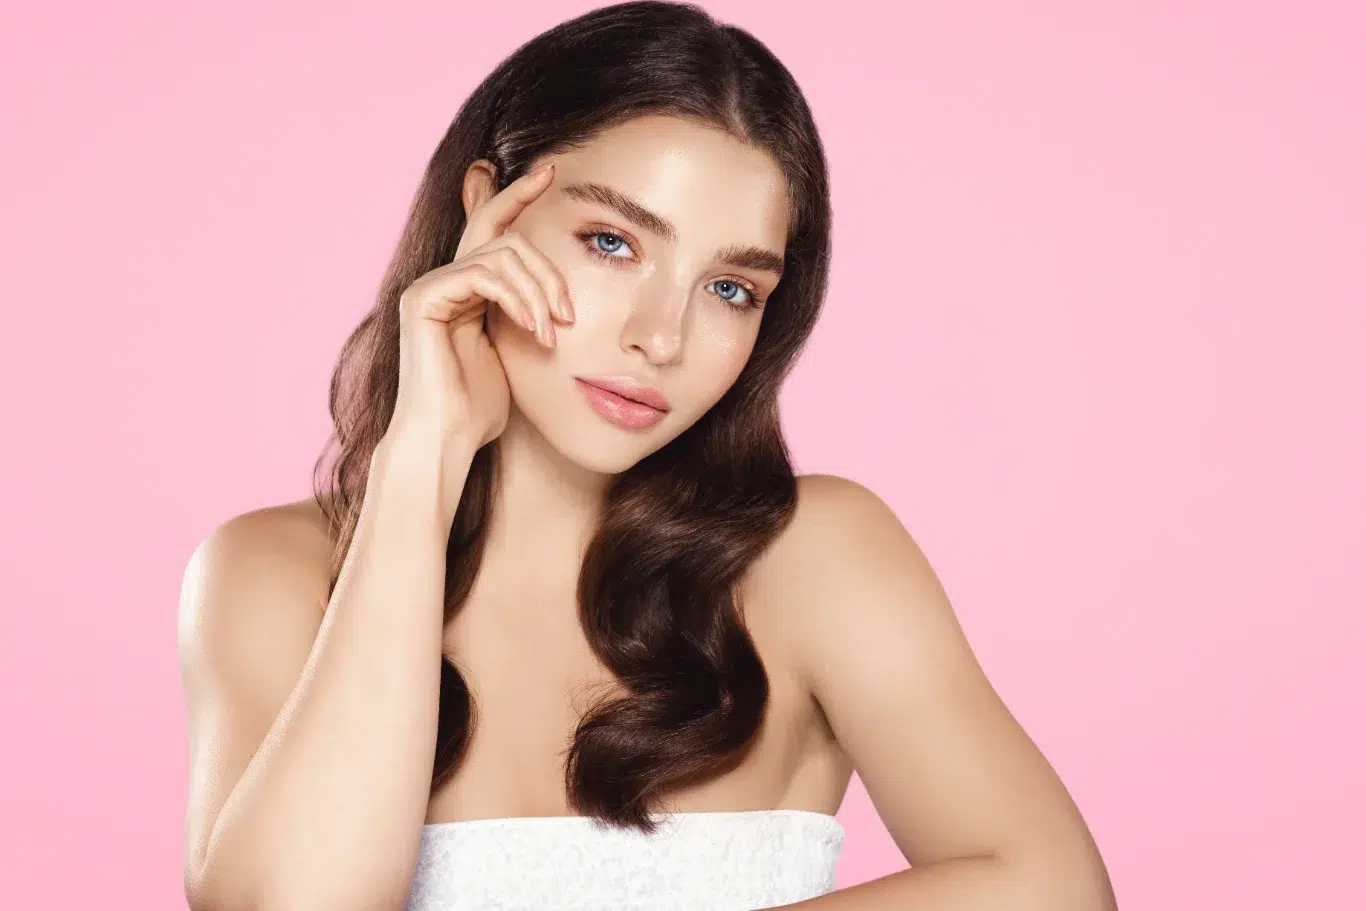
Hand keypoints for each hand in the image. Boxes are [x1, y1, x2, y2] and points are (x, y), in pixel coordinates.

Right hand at [385, 161, 572, 452]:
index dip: (517, 193)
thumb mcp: (516, 351)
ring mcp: (430, 285)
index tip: (550, 171)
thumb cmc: (480, 408)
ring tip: (553, 332)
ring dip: (538, 291)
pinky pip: (482, 273)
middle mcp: (444, 278)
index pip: (492, 226)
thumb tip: (561, 298)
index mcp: (465, 287)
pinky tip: (535, 329)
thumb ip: (526, 314)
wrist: (449, 439)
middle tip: (568, 311)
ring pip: (500, 252)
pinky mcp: (424, 298)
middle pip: (501, 233)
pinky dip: (517, 297)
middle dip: (545, 263)